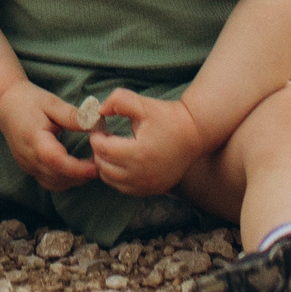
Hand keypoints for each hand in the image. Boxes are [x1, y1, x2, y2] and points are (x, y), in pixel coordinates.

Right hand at [0, 82, 101, 192]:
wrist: (4, 103)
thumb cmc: (29, 100)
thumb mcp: (52, 103)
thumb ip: (73, 116)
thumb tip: (95, 125)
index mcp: (34, 138)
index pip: (56, 161)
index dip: (77, 168)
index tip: (96, 166)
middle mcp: (28, 157)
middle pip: (56, 177)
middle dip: (80, 176)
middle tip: (100, 164)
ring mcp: (26, 165)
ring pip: (53, 184)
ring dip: (73, 181)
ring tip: (90, 167)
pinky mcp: (28, 168)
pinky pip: (48, 182)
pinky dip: (64, 181)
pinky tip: (75, 170)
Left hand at [86, 89, 207, 196]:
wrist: (194, 134)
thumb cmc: (167, 117)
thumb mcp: (142, 104)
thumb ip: (118, 101)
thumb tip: (99, 110)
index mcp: (138, 153)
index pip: (102, 149)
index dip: (96, 137)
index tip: (100, 127)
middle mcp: (142, 174)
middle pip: (103, 167)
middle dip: (99, 150)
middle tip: (105, 137)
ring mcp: (147, 185)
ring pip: (110, 180)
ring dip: (106, 164)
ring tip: (114, 148)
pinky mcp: (152, 190)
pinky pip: (123, 188)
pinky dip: (117, 176)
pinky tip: (123, 160)